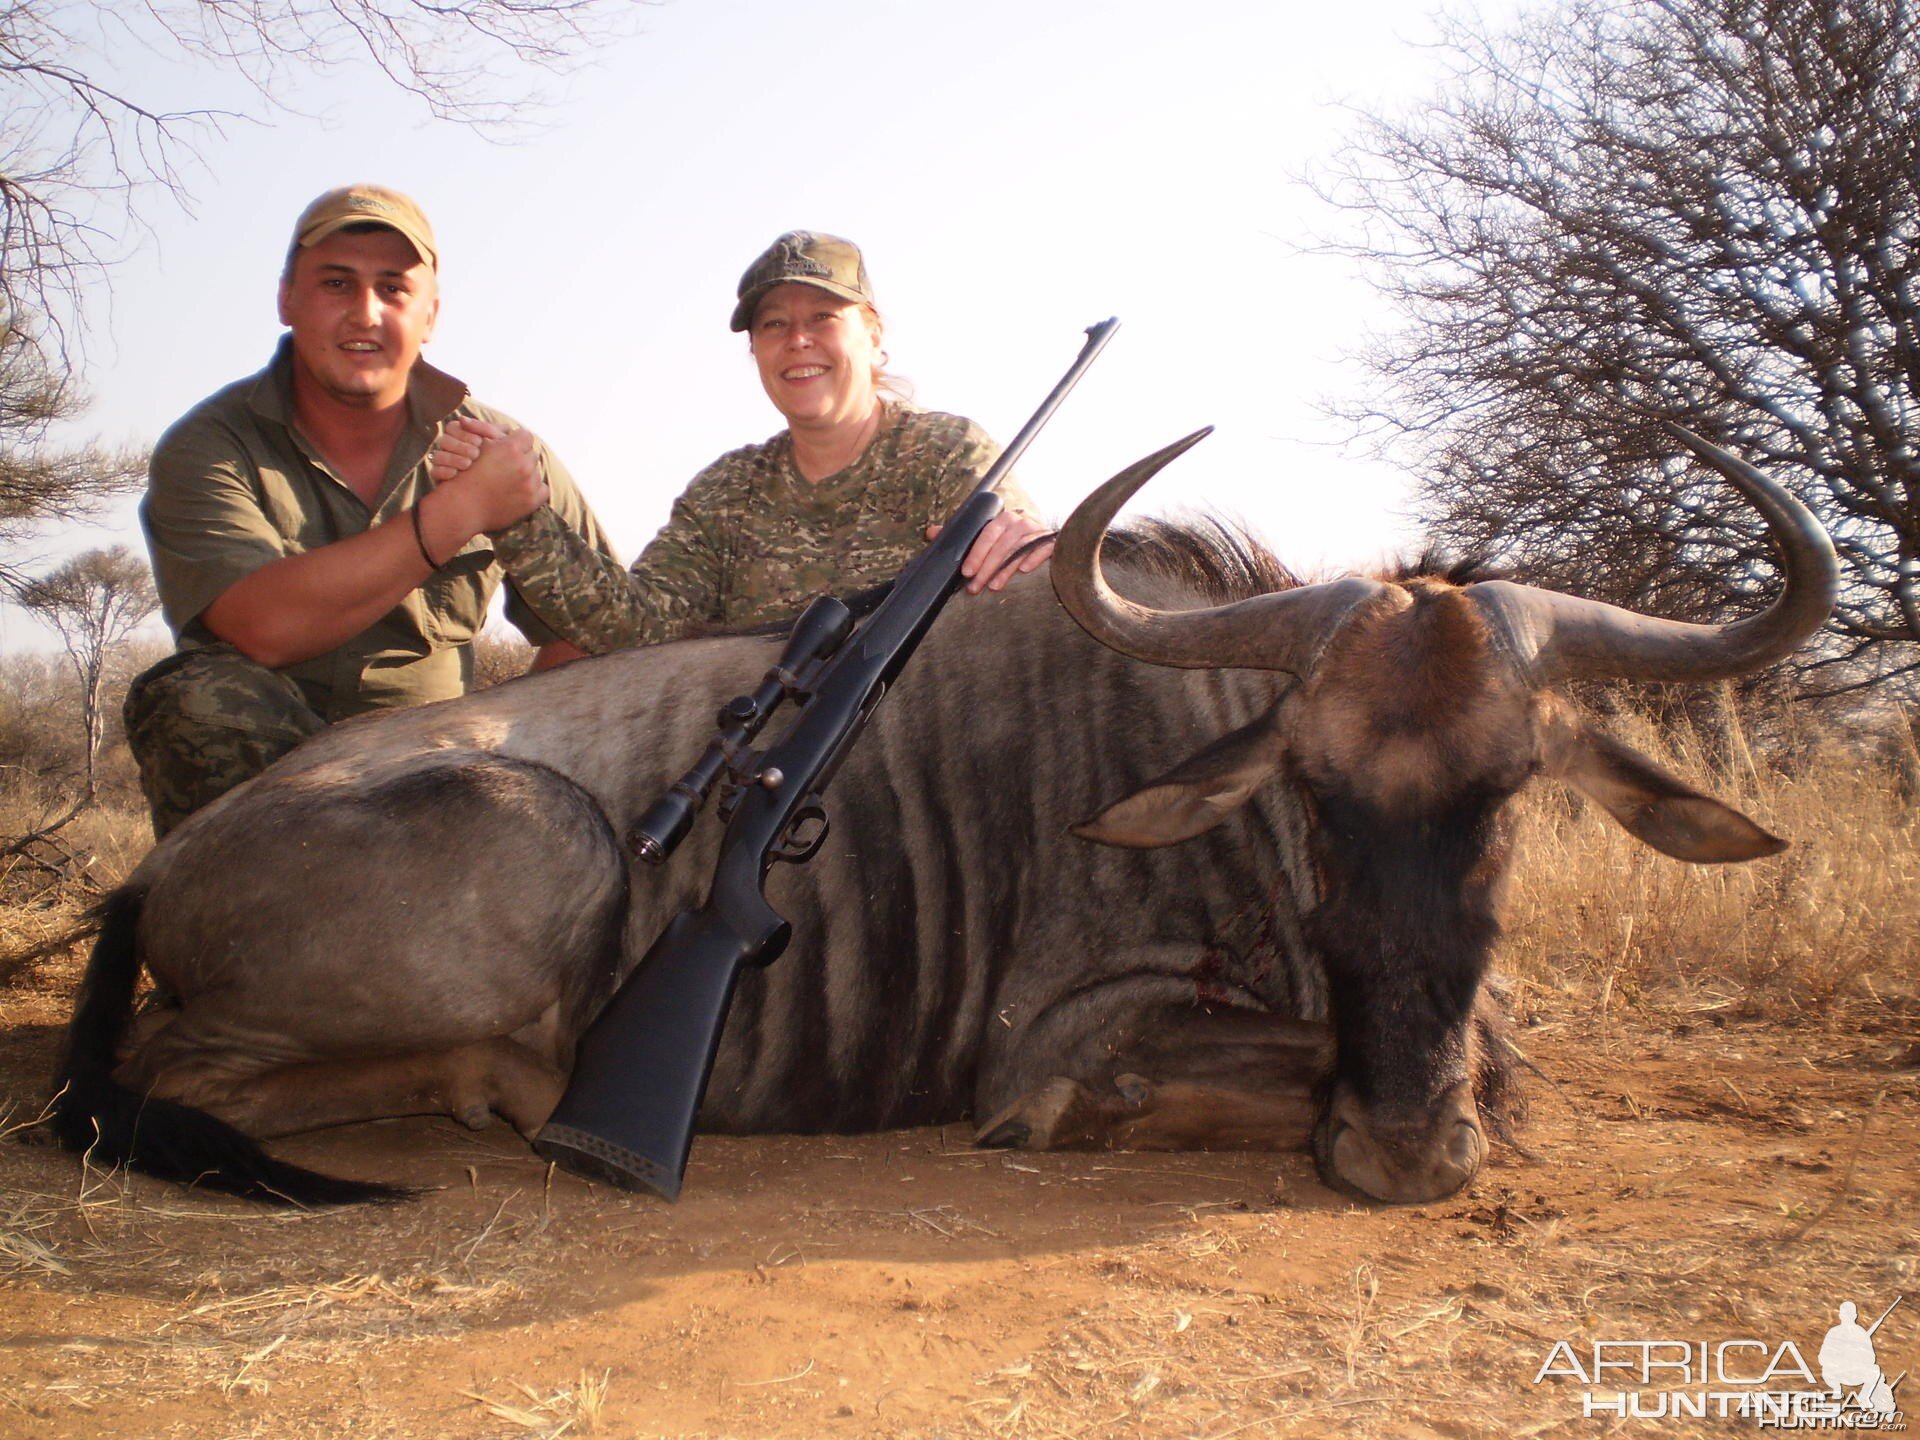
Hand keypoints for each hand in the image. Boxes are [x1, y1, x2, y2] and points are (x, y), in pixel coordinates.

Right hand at [429, 416, 508, 481]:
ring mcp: (444, 463)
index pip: (452, 427)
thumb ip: (487, 428)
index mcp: (461, 435)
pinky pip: (434, 472)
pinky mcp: (442, 478)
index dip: (464, 434)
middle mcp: (450, 447)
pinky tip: (455, 474)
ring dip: (452, 458)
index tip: (479, 442)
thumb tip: (462, 419)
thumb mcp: (500, 442)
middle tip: (475, 454)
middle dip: (460, 446)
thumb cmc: (503, 458)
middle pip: (444, 440)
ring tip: (468, 464)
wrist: (506, 485)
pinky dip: (443, 471)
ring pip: (437, 455)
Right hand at [435, 424, 548, 532]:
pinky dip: (535, 489)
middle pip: (532, 454)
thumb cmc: (466, 474)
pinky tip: (520, 490)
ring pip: (537, 471)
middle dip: (522, 458)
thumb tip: (508, 428)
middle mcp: (523, 465)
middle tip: (509, 466)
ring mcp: (529, 483)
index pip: (526, 435)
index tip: (511, 447)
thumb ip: (495, 435)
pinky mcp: (532, 500)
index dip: (518, 440)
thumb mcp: (479, 448)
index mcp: (510, 448)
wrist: (463, 506)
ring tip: (511, 479)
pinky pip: (543, 489)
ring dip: (528, 473)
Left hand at [929, 511, 1056, 594]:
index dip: (976, 553)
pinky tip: (1025, 570)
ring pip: (1019, 548)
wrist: (1046, 542)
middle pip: (1002, 543)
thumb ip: (961, 536)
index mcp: (1002, 519)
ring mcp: (1037, 531)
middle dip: (987, 567)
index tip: (966, 572)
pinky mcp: (1052, 542)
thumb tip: (931, 533)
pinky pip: (1043, 548)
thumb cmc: (1010, 542)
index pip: (986, 533)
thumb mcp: (985, 537)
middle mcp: (1020, 521)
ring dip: (1006, 569)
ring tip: (994, 587)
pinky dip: (1034, 558)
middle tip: (975, 587)